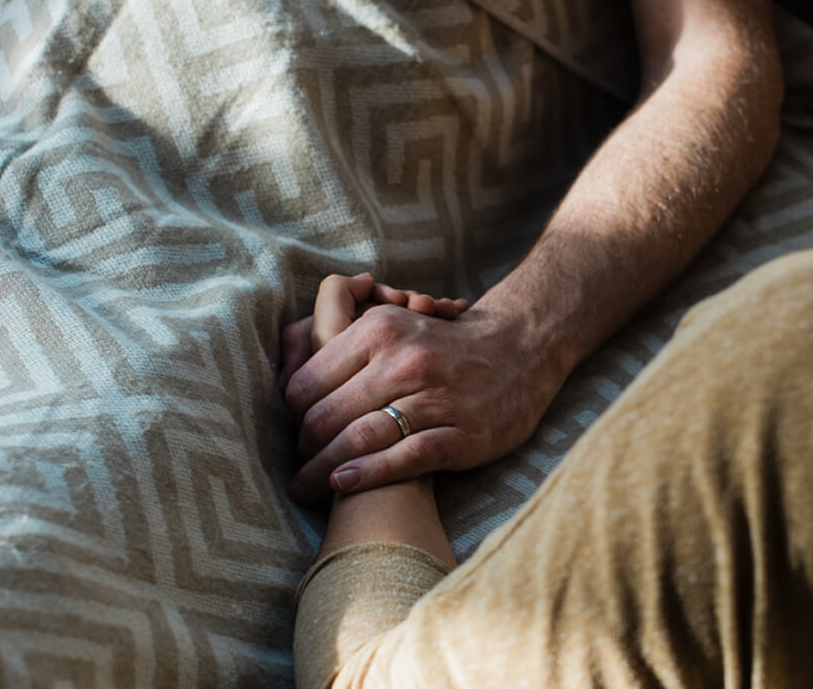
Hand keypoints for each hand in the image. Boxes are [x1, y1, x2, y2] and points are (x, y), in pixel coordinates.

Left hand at [283, 291, 565, 503]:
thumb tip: (290, 377)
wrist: (522, 348)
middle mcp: (404, 361)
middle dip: (303, 451)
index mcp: (379, 330)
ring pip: (359, 439)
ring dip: (322, 472)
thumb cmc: (443, 343)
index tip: (293, 435)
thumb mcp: (395, 320)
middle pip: (327, 416)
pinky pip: (403, 458)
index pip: (308, 382)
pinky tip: (344, 485)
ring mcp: (436, 398)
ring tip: (306, 490)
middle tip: (297, 472)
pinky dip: (368, 474)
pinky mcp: (461, 434)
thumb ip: (344, 338)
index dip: (292, 415)